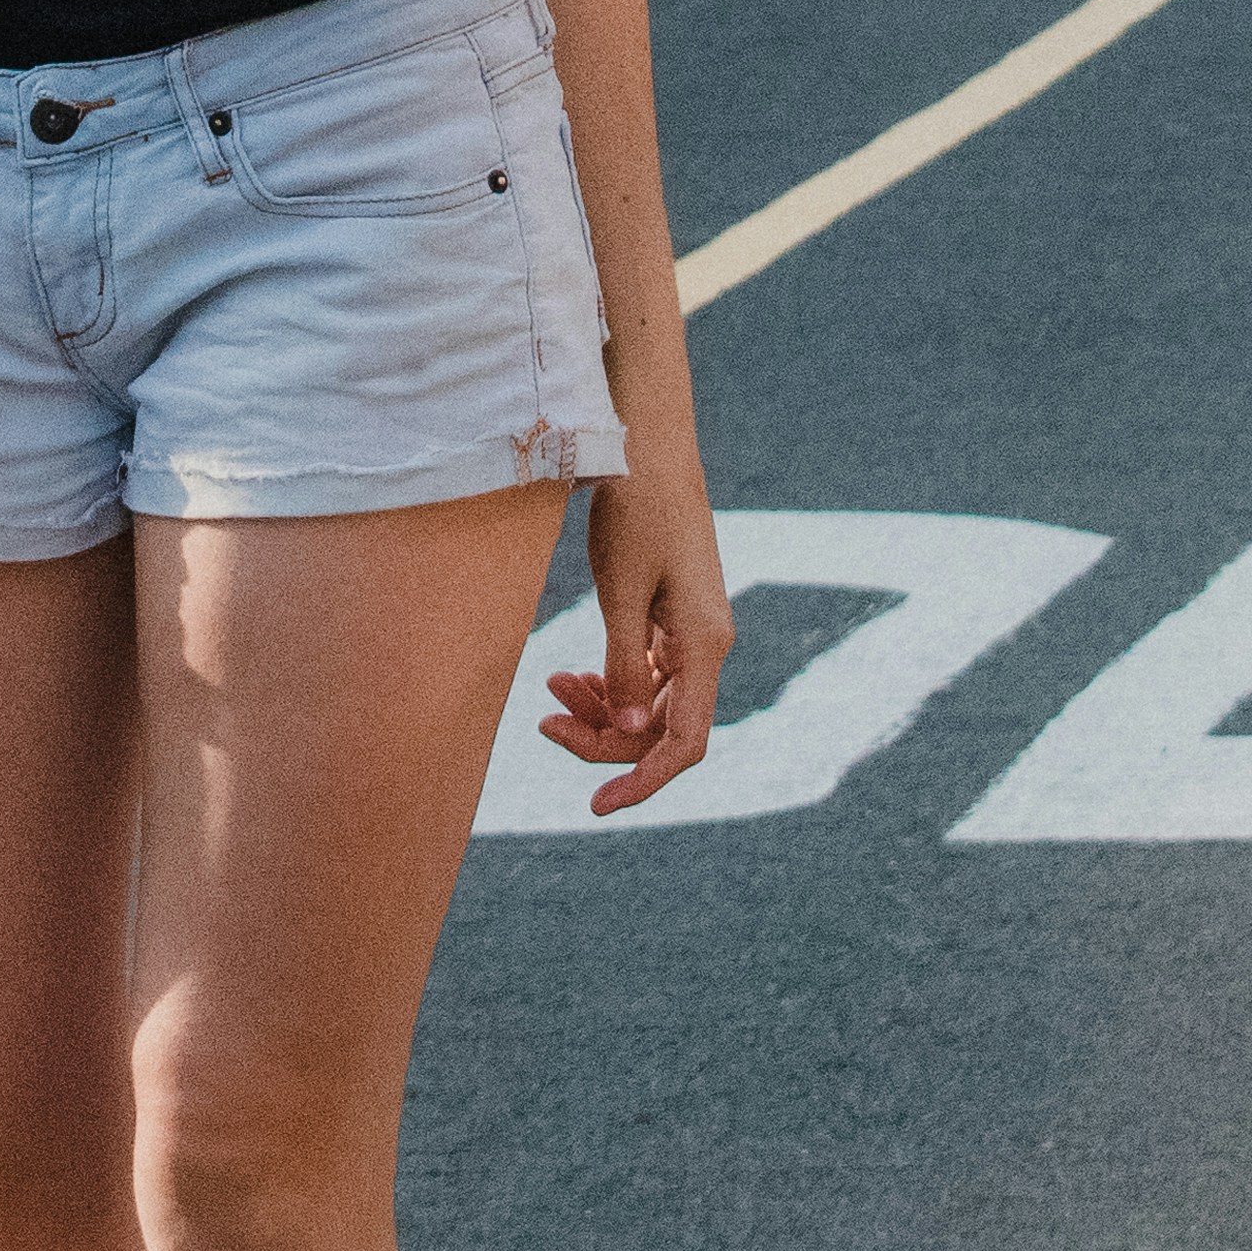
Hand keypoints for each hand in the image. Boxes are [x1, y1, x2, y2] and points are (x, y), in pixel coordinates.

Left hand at [535, 466, 735, 814]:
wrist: (648, 445)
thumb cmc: (635, 509)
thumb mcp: (620, 590)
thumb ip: (623, 665)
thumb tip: (625, 731)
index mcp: (704, 644)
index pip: (683, 744)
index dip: (642, 782)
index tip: (594, 805)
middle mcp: (708, 645)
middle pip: (661, 728)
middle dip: (604, 738)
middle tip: (543, 724)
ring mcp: (693, 632)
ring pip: (650, 702)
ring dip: (602, 709)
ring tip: (551, 690)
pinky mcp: (675, 617)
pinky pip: (646, 673)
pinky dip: (610, 681)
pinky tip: (571, 675)